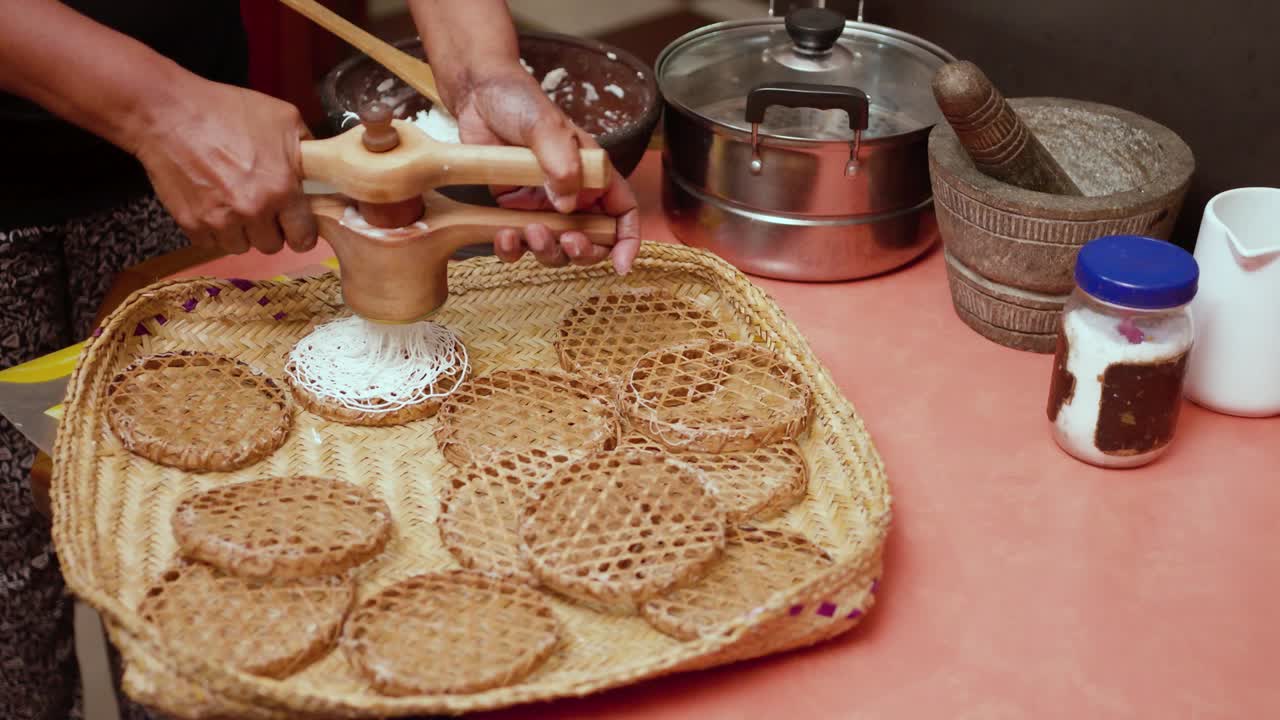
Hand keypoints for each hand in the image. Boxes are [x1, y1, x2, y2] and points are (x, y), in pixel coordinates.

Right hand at [130, 79, 316, 254]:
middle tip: (261, 205)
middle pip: (272, 245)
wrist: (167, 112)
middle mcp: (253, 211)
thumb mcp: (283, 118)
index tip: (296, 224)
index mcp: (281, 189)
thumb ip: (308, 149)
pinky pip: (212, 243)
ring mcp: (220, 221)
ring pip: (242, 246)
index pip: (304, 238)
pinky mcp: (192, 224)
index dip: (302, 231)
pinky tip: (213, 203)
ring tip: (234, 201)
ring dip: (241, 230)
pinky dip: (214, 229)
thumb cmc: (226, 110)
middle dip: (270, 228)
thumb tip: (322, 168)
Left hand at [448, 63, 640, 273]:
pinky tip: (502, 236)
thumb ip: (560, 161)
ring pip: (555, 248)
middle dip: (583, 250)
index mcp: (592, 174)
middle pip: (592, 240)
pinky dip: (511, 249)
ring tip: (529, 231)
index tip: (621, 263)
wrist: (478, 96)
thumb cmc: (519, 101)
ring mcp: (542, 206)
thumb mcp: (544, 124)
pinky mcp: (512, 212)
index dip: (627, 240)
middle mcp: (572, 195)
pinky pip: (517, 244)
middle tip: (568, 241)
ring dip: (547, 251)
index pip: (622, 212)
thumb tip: (568, 203)